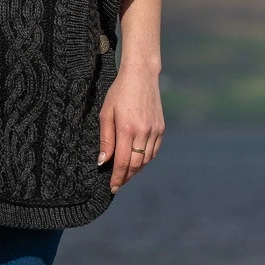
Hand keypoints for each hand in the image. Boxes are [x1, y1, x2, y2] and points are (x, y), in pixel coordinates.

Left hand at [97, 64, 164, 193]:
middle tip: (117, 184)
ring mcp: (155, 131)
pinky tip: (137, 160)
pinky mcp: (161, 128)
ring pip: (146, 160)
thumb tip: (103, 161)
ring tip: (125, 174)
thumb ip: (105, 138)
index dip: (117, 177)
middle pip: (136, 165)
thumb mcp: (106, 113)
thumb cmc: (119, 92)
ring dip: (136, 170)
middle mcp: (143, 132)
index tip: (112, 188)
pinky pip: (154, 151)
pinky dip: (145, 159)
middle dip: (126, 177)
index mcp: (127, 128)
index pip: (123, 162)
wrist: (141, 76)